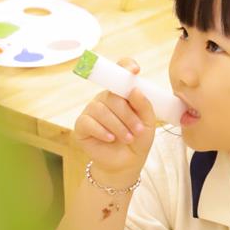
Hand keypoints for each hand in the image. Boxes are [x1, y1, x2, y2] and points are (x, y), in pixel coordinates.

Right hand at [74, 58, 156, 182]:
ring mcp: (91, 111)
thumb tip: (134, 90)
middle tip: (138, 130)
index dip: (125, 66)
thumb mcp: (148, 123)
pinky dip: (102, 131)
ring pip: (101, 109)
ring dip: (118, 125)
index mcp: (121, 93)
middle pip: (112, 96)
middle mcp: (104, 99)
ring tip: (128, 138)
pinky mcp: (81, 125)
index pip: (120, 72)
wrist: (126, 163)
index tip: (135, 70)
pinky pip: (88, 122)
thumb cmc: (138, 139)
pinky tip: (111, 138)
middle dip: (127, 114)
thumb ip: (144, 105)